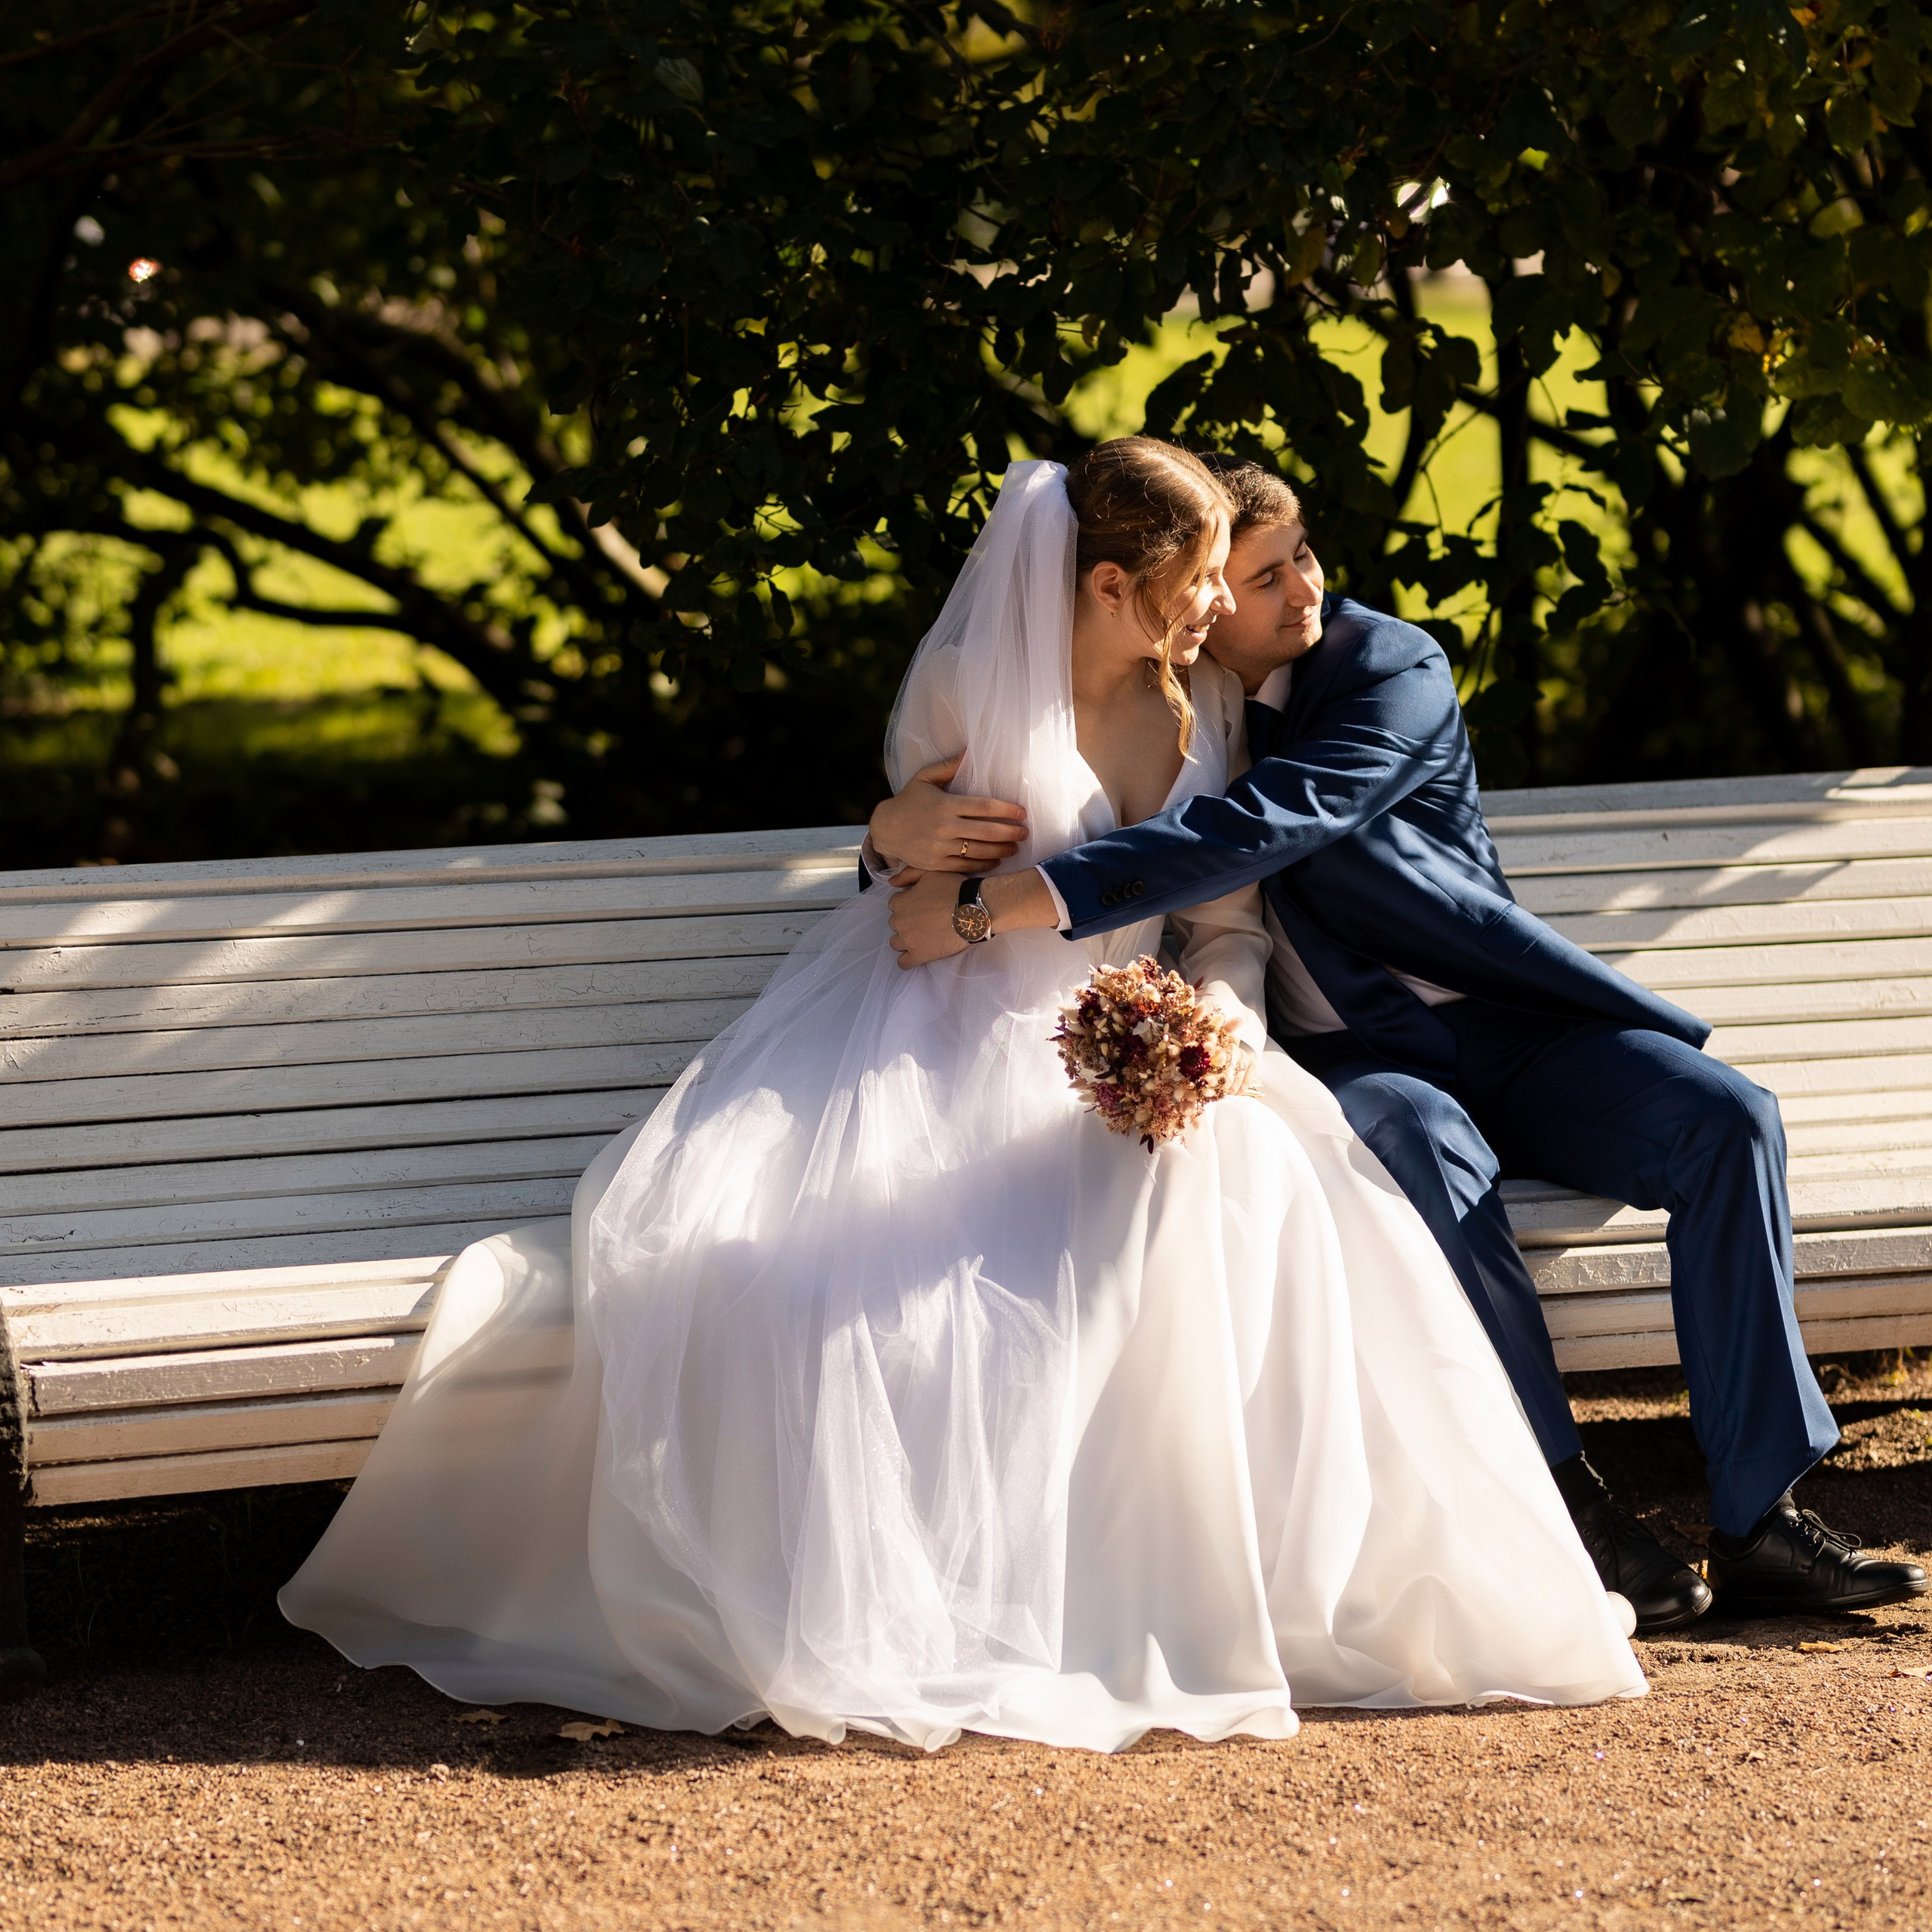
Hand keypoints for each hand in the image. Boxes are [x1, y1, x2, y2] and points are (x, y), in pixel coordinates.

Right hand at [869, 754, 1027, 874]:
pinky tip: (996, 861)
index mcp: (945, 804)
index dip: (1007, 810)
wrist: (885, 829)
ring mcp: (940, 847)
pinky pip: (966, 866)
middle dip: (1010, 832)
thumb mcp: (924, 778)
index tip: (1021, 812)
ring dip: (1001, 850)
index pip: (984, 806)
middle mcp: (944, 827)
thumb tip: (969, 752)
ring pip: (979, 851)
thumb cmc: (908, 800)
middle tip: (1024, 832)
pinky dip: (984, 864)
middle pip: (987, 831)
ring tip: (1015, 847)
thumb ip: (948, 766)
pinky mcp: (936, 864)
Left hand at [887, 869, 970, 967]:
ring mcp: (908, 940)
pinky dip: (907, 960)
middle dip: (906, 922)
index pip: (894, 905)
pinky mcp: (919, 955)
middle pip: (894, 924)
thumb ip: (908, 874)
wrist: (972, 910)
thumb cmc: (953, 889)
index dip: (907, 904)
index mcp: (900, 902)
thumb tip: (891, 882)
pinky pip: (903, 963)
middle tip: (924, 920)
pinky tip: (915, 955)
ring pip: (896, 943)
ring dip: (905, 940)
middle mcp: (900, 922)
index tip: (920, 906)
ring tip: (921, 937)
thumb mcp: (930, 872)